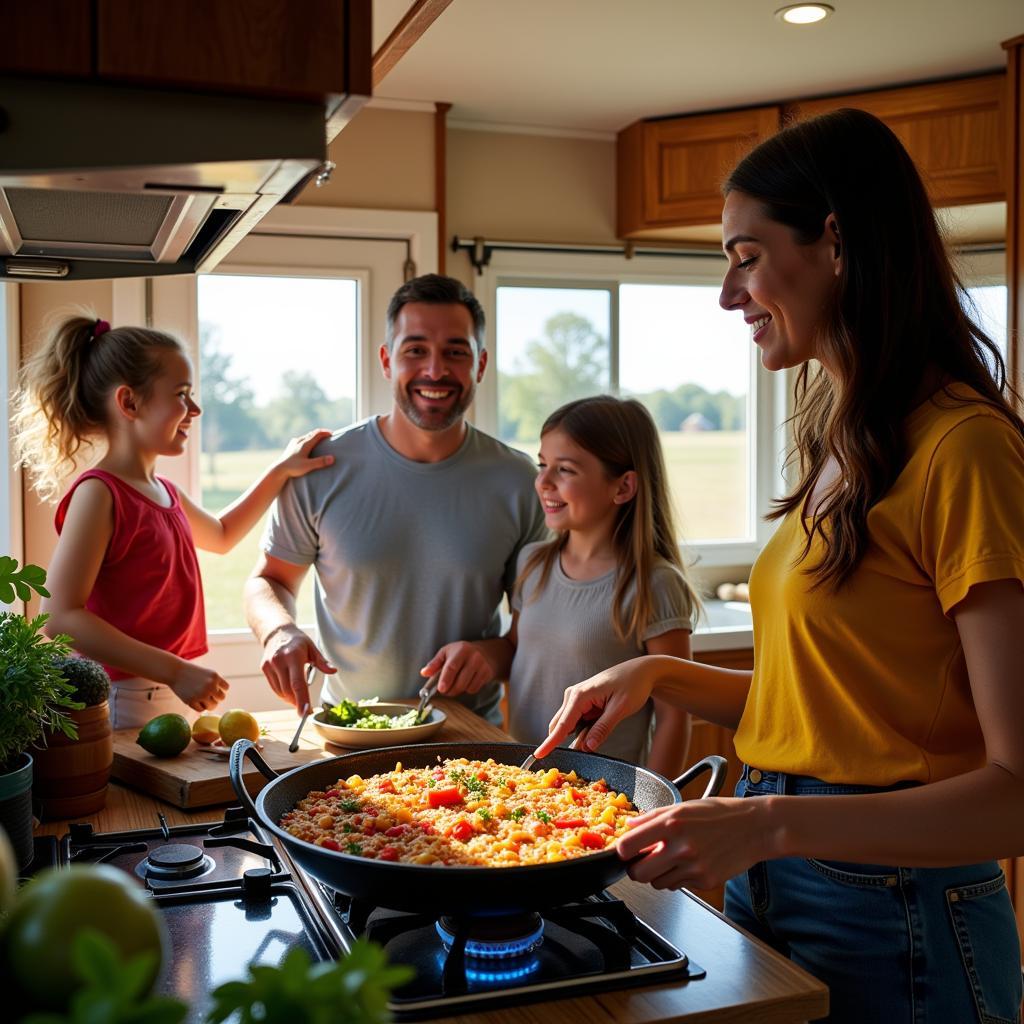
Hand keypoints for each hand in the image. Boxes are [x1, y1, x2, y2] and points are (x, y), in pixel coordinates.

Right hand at [169, 661, 229, 712]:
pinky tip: (195, 700)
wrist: (175, 672)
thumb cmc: (192, 672)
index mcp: (215, 677)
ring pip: (213, 706)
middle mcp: (210, 686)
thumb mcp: (208, 673)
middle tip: (207, 694)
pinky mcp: (192, 701)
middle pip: (221, 698)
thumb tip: (220, 698)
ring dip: (208, 704)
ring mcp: (201, 694)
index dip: (219, 688)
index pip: (226, 688)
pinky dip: (199, 707)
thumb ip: (216, 683)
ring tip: (202, 699)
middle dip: (215, 697)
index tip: (212, 686)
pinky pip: (201, 710)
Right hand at [261, 624, 335, 707]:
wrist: (277, 632)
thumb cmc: (297, 641)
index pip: (297, 683)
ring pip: (280, 691)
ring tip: (299, 699)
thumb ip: (322, 661)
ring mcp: (270, 665)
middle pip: (288, 691)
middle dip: (297, 703)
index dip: (302, 700)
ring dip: (290, 699)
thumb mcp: (312, 647)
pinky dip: (283, 694)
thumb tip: (333, 671)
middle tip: (306, 709)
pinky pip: (274, 687)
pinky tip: (290, 693)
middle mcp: (279, 661)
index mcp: (293, 656)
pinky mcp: (265, 669)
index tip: (306, 712)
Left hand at [275, 429, 333, 478]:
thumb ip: (320, 462)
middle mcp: (299, 441)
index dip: (326, 432)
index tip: (333, 434)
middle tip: (328, 436)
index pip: (317, 433)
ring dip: (313, 436)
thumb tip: (333, 458)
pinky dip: (306, 440)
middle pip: (312, 433)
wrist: (278, 470)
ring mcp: (294, 443)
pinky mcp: (290, 447)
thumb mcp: (308, 466)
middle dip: (321, 434)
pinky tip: (305, 444)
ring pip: (306, 436)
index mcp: (305, 444)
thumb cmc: (293, 468)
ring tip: (318, 440)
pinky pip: (300, 440)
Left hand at [421, 642, 496, 696]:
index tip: (441, 689)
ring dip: (458, 690)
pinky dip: (468, 689)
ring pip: (467, 687)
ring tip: (456, 683)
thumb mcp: (446, 652)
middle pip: (460, 681)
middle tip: (444, 690)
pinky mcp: (487, 674)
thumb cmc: (461, 653)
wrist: (486, 652)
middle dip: (450, 690)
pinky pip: (474, 689)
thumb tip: (424, 673)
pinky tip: (467, 682)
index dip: (446, 679)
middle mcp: (473, 657)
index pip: (452, 667)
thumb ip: (434, 663)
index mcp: (461, 650)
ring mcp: (482, 666)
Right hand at [532, 657, 657, 758]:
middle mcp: (573, 695)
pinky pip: (578, 723)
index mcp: (580, 695)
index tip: (537, 755)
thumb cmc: (632, 686)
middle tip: (595, 740)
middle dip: (569, 741)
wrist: (641, 672)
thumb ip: (603, 728)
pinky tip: (604, 718)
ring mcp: (576, 699)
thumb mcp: (621, 708)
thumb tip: (587, 747)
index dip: (550, 742)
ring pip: (570, 726)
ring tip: (608, 718)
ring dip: (582, 734)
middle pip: (560, 726)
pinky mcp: (582, 703)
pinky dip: (587, 729)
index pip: (562, 725)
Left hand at [616, 797, 771, 890]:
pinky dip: (679, 878)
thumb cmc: (720, 814)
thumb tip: (630, 826)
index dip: (622, 851)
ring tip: (673, 858)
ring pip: (657, 883)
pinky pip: (678, 886)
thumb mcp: (683, 806)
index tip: (624, 851)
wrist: (754, 828)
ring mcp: (693, 868)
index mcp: (671, 824)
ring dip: (659, 874)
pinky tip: (691, 863)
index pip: (628, 847)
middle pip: (638, 874)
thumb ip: (652, 818)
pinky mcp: (705, 882)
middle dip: (636, 869)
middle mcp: (680, 847)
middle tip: (643, 860)